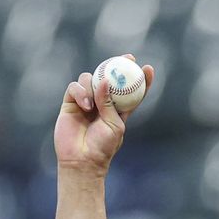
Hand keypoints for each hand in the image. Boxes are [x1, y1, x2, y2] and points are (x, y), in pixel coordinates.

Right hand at [54, 54, 154, 175]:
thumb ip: (110, 104)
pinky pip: (74, 87)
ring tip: (93, 105)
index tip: (148, 68)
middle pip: (109, 78)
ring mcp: (86, 101)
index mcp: (119, 110)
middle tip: (128, 58)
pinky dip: (80, 92)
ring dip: (93, 86)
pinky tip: (85, 105)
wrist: (82, 159)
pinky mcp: (70, 103)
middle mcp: (102, 103)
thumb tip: (105, 81)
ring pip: (90, 79)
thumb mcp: (114, 125)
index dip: (140, 80)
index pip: (131, 91)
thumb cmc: (103, 146)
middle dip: (118, 66)